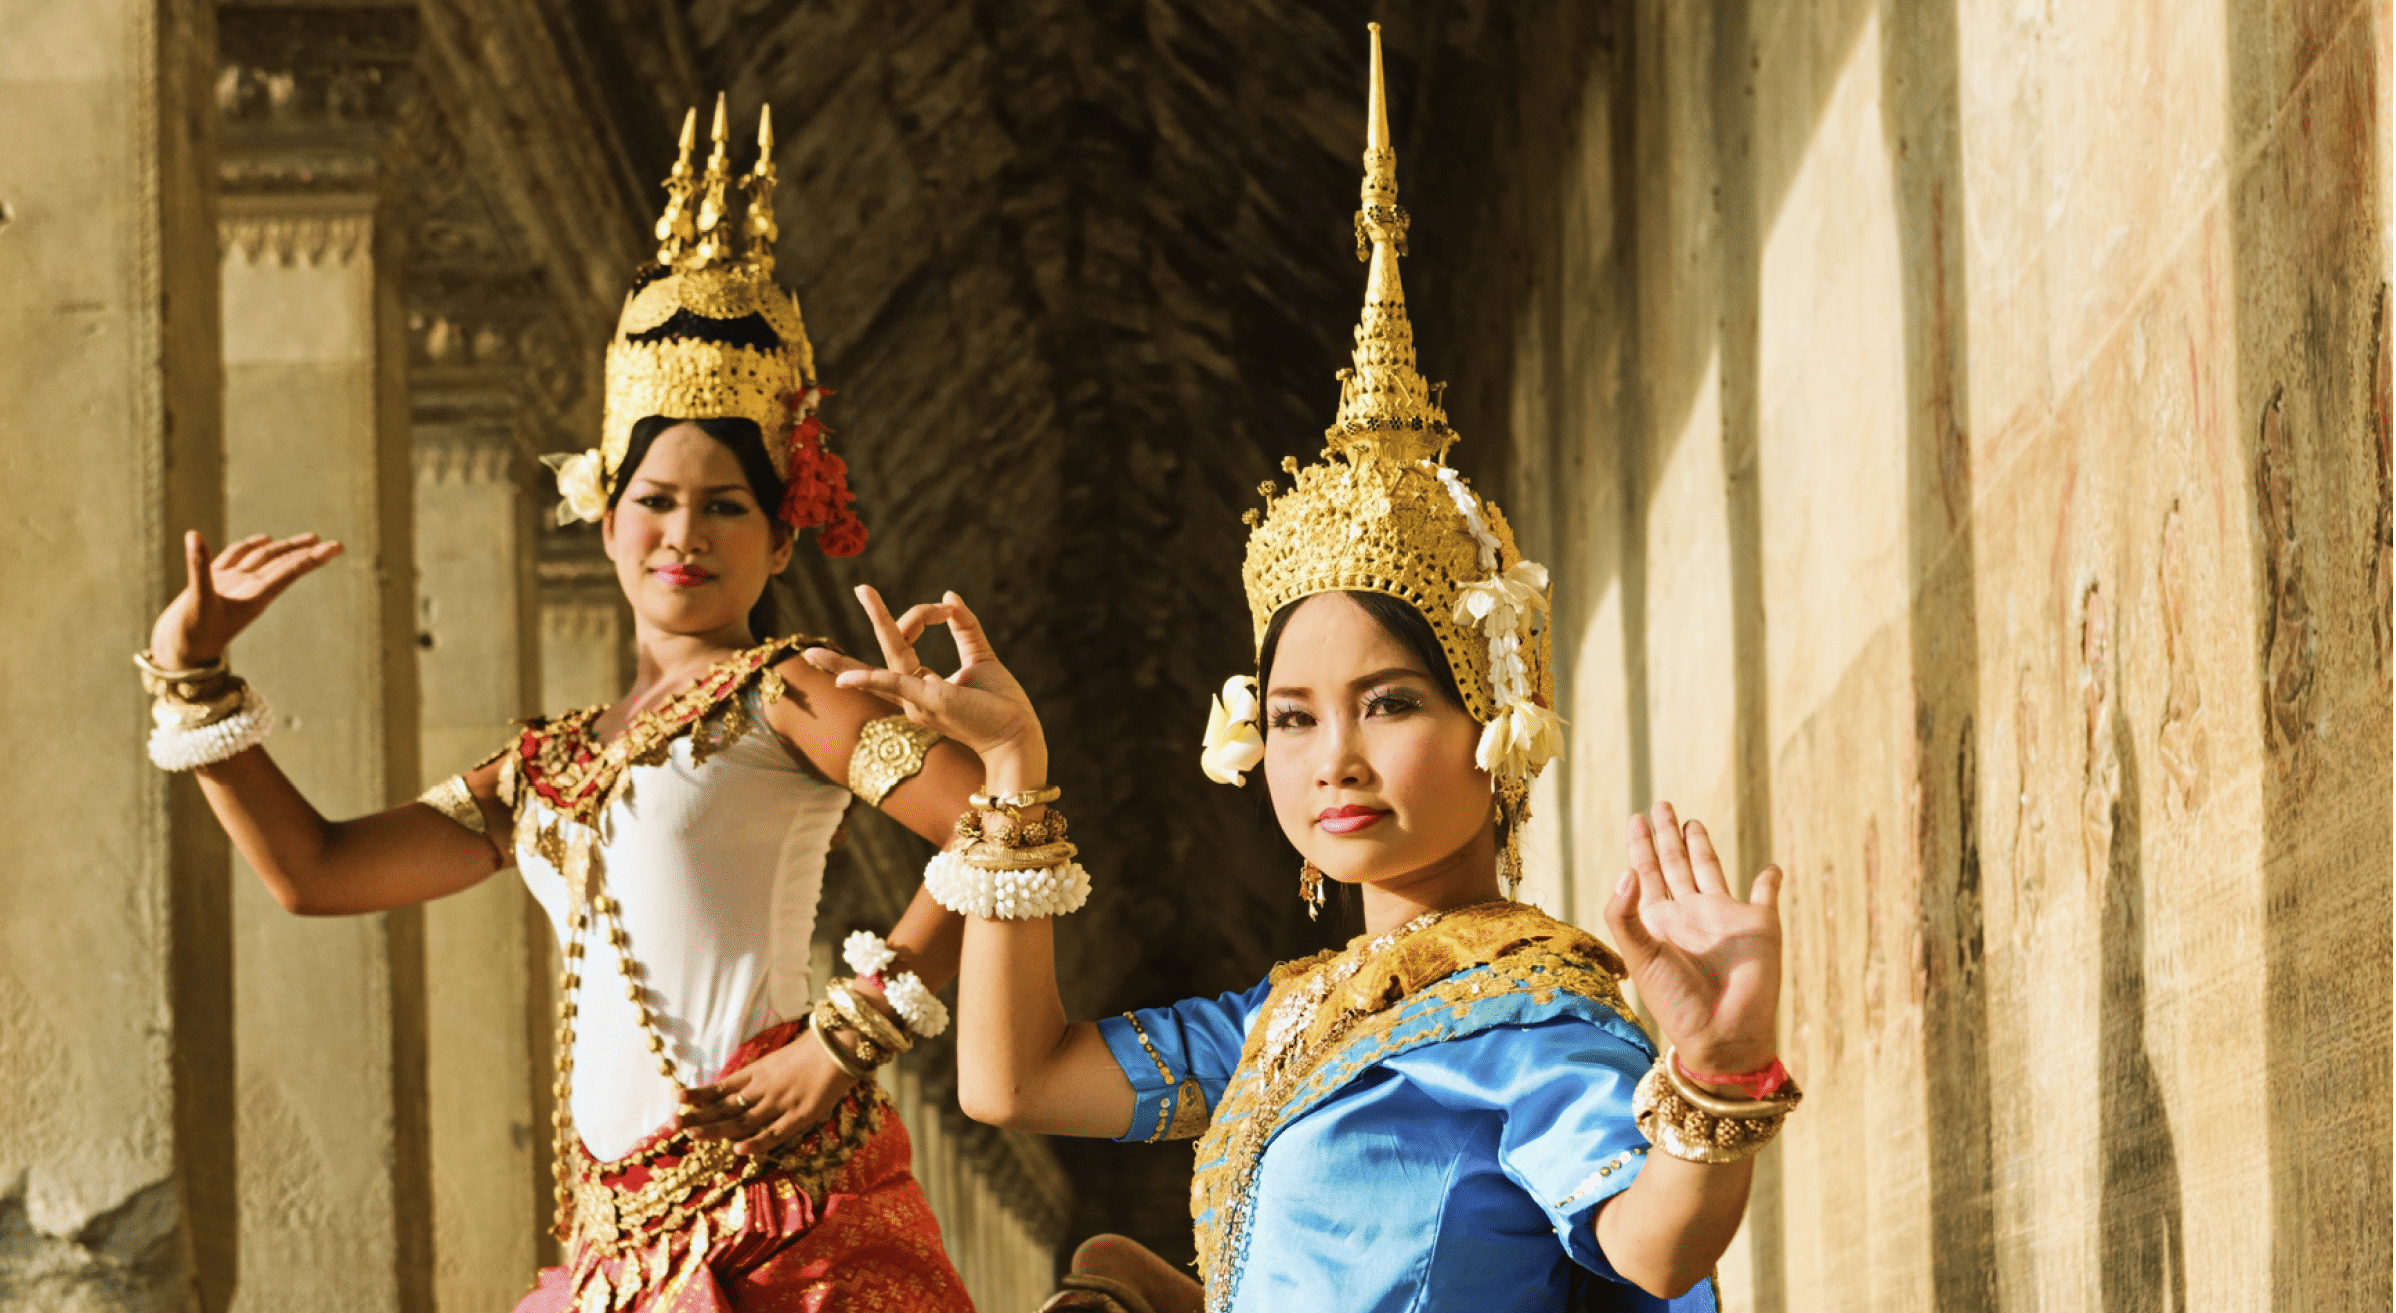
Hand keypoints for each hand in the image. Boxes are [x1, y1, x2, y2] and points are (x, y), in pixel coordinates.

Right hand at [148, 530, 343, 667]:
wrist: (175, 655)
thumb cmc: (191, 636)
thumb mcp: (197, 602)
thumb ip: (198, 569)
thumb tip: (194, 535)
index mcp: (254, 596)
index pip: (289, 570)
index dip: (312, 557)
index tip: (337, 548)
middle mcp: (247, 589)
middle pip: (281, 564)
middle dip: (306, 553)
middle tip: (334, 546)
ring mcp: (231, 585)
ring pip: (262, 560)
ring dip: (283, 549)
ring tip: (309, 540)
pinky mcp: (213, 584)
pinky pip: (235, 560)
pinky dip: (248, 548)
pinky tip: (261, 540)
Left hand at [677, 1030, 857, 1155]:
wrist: (841, 1043)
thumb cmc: (812, 1049)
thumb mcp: (778, 1060)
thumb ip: (758, 1075)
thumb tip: (736, 1088)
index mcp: (758, 1072)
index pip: (721, 1087)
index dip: (699, 1095)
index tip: (677, 1100)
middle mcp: (763, 1088)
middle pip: (724, 1107)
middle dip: (698, 1117)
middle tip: (673, 1125)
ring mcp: (780, 1103)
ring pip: (742, 1121)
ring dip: (716, 1130)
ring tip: (692, 1136)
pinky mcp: (800, 1115)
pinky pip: (774, 1133)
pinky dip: (756, 1143)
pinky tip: (738, 1150)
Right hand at [805, 587, 1044, 766]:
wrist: (1018, 733)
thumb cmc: (999, 703)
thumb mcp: (979, 656)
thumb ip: (964, 627)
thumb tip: (948, 596)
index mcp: (920, 686)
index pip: (906, 641)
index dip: (924, 616)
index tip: (948, 610)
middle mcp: (912, 696)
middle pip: (889, 647)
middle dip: (876, 616)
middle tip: (861, 587)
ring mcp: (917, 701)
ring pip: (893, 652)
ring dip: (881, 619)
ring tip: (863, 590)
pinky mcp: (928, 702)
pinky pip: (894, 683)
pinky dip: (868, 678)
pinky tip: (843, 680)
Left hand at [1602, 801, 1782, 1078]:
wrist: (1721, 1034)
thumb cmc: (1676, 1001)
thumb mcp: (1641, 957)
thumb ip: (1625, 915)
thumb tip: (1627, 871)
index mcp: (1658, 919)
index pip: (1645, 871)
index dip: (1640, 845)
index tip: (1636, 818)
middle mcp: (1689, 913)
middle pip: (1675, 864)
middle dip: (1667, 836)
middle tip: (1661, 805)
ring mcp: (1725, 918)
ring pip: (1711, 870)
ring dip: (1702, 847)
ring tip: (1692, 822)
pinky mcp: (1760, 926)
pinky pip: (1766, 896)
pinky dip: (1769, 880)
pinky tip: (1770, 868)